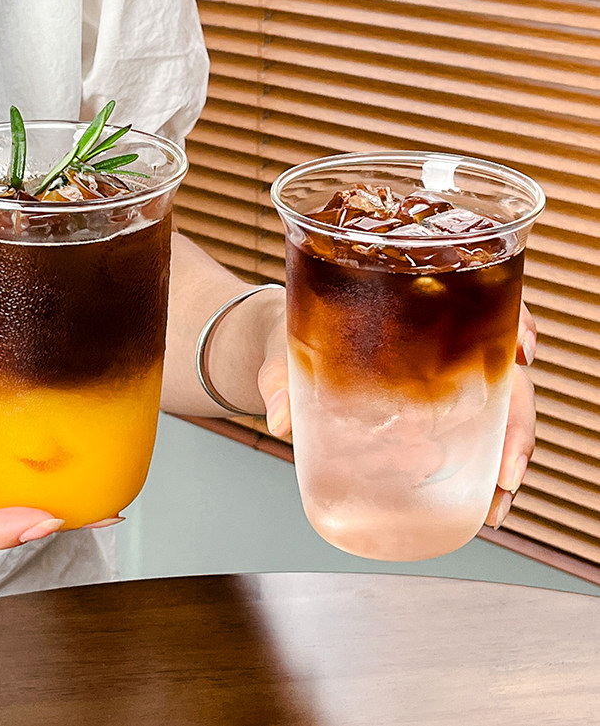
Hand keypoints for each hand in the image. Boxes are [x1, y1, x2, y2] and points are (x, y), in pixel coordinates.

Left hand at [257, 301, 537, 530]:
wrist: (283, 349)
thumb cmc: (294, 332)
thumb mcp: (286, 348)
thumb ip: (281, 376)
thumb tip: (280, 419)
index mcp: (416, 306)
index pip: (485, 299)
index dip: (516, 320)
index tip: (522, 351)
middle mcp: (442, 342)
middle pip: (504, 370)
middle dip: (517, 419)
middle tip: (507, 466)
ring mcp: (442, 380)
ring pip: (499, 410)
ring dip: (509, 455)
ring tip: (498, 501)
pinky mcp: (431, 414)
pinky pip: (473, 437)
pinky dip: (484, 471)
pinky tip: (486, 503)